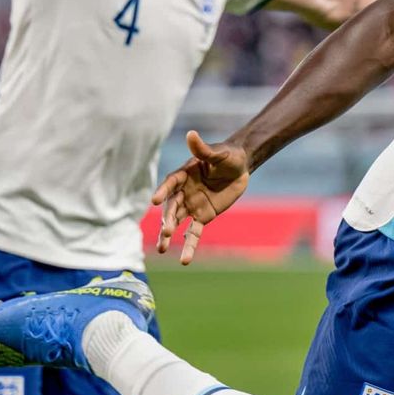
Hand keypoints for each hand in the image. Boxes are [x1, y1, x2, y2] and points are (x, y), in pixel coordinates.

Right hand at [151, 131, 250, 263]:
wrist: (240, 168)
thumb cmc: (227, 156)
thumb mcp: (218, 153)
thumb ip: (203, 149)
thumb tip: (191, 134)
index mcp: (183, 174)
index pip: (170, 184)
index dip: (163, 191)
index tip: (154, 201)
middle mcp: (183, 192)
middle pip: (171, 207)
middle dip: (167, 219)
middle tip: (164, 231)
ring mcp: (191, 206)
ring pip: (177, 222)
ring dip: (169, 234)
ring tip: (162, 248)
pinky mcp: (203, 217)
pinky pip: (194, 233)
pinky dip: (189, 246)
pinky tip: (184, 260)